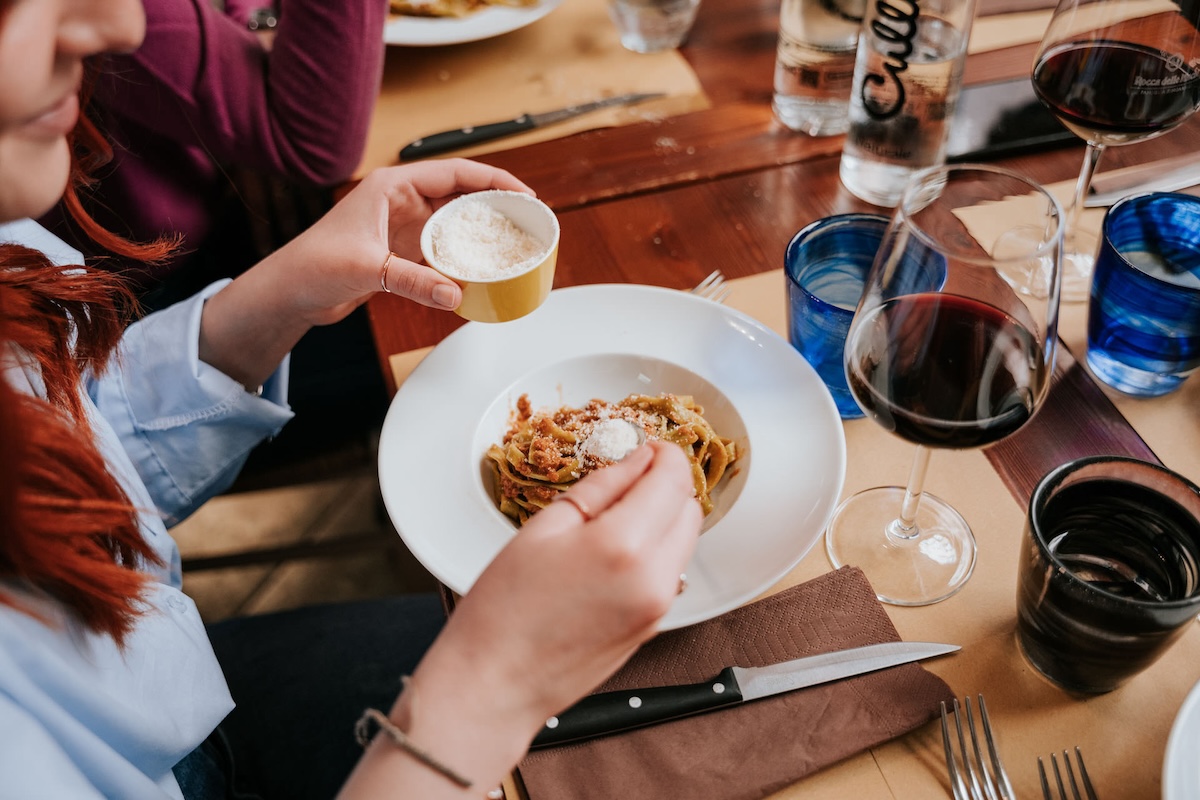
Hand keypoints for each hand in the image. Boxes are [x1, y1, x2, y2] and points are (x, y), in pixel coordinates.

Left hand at [268, 158, 534, 325]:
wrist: (290, 291)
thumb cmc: (312, 265)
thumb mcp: (366, 269)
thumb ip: (413, 281)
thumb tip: (455, 294)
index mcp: (392, 186)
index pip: (454, 173)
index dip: (493, 180)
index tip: (523, 194)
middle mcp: (401, 202)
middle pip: (461, 196)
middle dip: (496, 206)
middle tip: (528, 221)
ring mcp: (403, 227)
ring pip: (455, 224)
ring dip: (481, 234)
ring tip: (512, 245)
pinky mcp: (402, 252)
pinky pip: (443, 251)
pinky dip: (463, 259)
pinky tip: (481, 271)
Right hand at [446, 441, 702, 720]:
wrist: (496, 684)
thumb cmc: (504, 609)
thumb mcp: (544, 529)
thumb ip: (600, 488)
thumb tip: (636, 461)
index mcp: (624, 545)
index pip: (672, 480)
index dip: (664, 454)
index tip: (647, 446)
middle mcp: (655, 578)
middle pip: (689, 509)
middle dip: (667, 484)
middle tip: (631, 474)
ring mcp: (659, 606)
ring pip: (685, 541)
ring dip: (664, 516)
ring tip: (615, 513)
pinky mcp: (654, 625)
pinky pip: (670, 572)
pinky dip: (655, 549)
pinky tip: (614, 549)